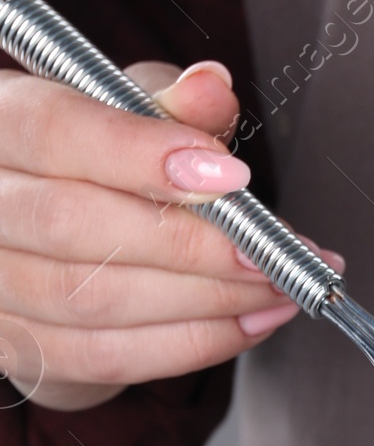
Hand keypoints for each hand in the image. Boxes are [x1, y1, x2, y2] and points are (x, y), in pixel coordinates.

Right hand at [0, 59, 338, 411]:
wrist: (47, 242)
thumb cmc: (89, 160)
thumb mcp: (126, 109)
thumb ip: (170, 101)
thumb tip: (211, 88)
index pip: (51, 131)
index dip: (140, 155)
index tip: (230, 176)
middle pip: (71, 224)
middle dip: (191, 241)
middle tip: (270, 249)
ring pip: (90, 298)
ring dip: (203, 299)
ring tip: (275, 286)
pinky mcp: (13, 346)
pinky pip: (102, 357)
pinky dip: (188, 344)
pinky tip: (246, 323)